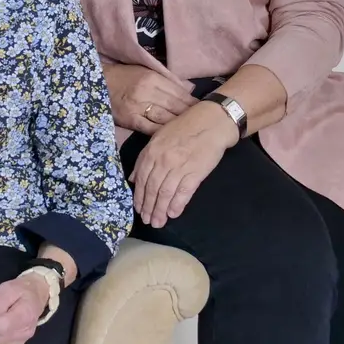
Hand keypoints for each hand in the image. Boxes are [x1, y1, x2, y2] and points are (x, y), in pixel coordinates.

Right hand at [105, 63, 196, 133]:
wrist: (99, 83)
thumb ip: (167, 81)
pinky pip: (151, 129)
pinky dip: (163, 133)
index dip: (193, 103)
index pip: (180, 93)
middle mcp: (147, 92)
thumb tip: (190, 91)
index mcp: (153, 78)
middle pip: (175, 106)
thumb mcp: (146, 71)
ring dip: (179, 125)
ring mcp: (138, 107)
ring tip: (190, 131)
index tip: (204, 110)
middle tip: (201, 124)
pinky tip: (171, 136)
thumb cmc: (125, 76)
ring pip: (166, 118)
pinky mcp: (131, 120)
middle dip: (189, 116)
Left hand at [132, 102, 238, 228]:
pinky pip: (183, 192)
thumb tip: (133, 178)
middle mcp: (163, 160)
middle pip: (151, 188)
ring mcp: (179, 167)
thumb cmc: (185, 127)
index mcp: (152, 150)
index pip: (141, 178)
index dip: (139, 196)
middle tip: (147, 221)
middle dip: (148, 207)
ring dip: (160, 210)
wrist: (211, 121)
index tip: (138, 208)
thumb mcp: (160, 137)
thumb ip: (146, 157)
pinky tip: (173, 214)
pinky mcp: (195, 172)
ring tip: (158, 222)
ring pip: (165, 193)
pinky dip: (177, 205)